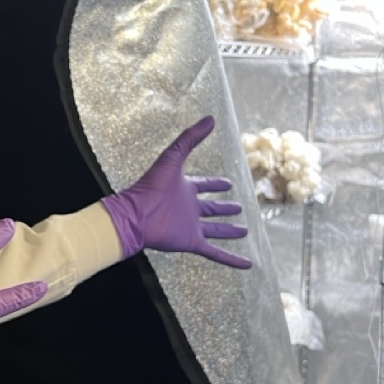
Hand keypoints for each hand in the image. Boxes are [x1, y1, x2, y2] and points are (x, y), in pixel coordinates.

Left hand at [101, 115, 251, 268]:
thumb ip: (190, 138)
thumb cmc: (151, 186)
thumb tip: (211, 118)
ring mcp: (191, 226)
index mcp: (185, 188)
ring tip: (245, 230)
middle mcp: (190, 208)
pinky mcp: (192, 242)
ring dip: (229, 231)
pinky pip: (216, 252)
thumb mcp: (173, 156)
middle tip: (240, 207)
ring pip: (215, 229)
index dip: (216, 184)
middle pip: (211, 209)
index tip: (228, 183)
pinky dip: (231, 259)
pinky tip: (247, 264)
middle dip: (225, 208)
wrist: (136, 215)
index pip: (204, 185)